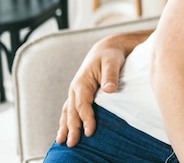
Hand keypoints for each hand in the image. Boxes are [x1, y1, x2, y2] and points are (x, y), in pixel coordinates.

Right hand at [55, 30, 151, 146]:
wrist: (106, 49)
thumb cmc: (110, 55)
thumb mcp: (112, 62)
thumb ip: (111, 75)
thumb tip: (110, 89)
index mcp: (82, 82)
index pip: (83, 104)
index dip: (86, 118)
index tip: (90, 131)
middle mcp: (76, 88)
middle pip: (72, 111)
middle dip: (72, 128)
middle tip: (72, 143)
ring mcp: (76, 92)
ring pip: (68, 112)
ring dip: (65, 126)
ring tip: (62, 142)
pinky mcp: (79, 94)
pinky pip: (70, 109)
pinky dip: (67, 120)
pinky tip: (65, 131)